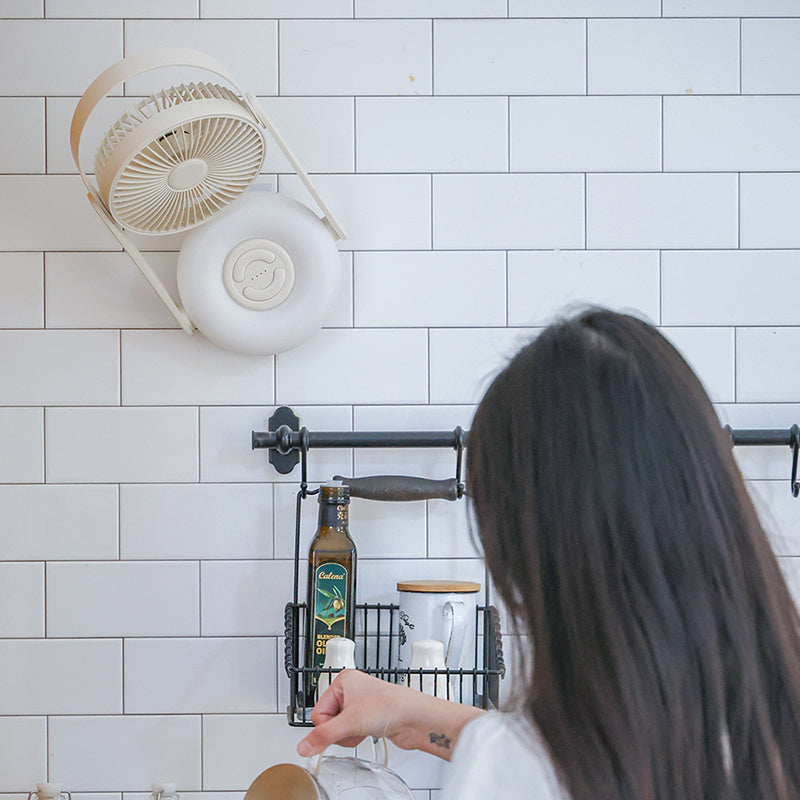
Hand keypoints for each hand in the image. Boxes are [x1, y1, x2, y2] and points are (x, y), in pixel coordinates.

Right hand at [296, 669, 483, 760]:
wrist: (414, 717)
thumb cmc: (390, 706)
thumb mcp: (351, 722)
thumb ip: (323, 736)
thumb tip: (303, 746)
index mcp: (343, 680)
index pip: (317, 711)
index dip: (327, 726)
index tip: (339, 729)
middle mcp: (350, 689)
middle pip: (327, 720)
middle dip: (339, 731)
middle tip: (354, 728)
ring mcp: (359, 703)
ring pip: (338, 728)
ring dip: (348, 735)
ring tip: (363, 730)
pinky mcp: (367, 716)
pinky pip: (349, 732)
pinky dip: (355, 736)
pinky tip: (367, 733)